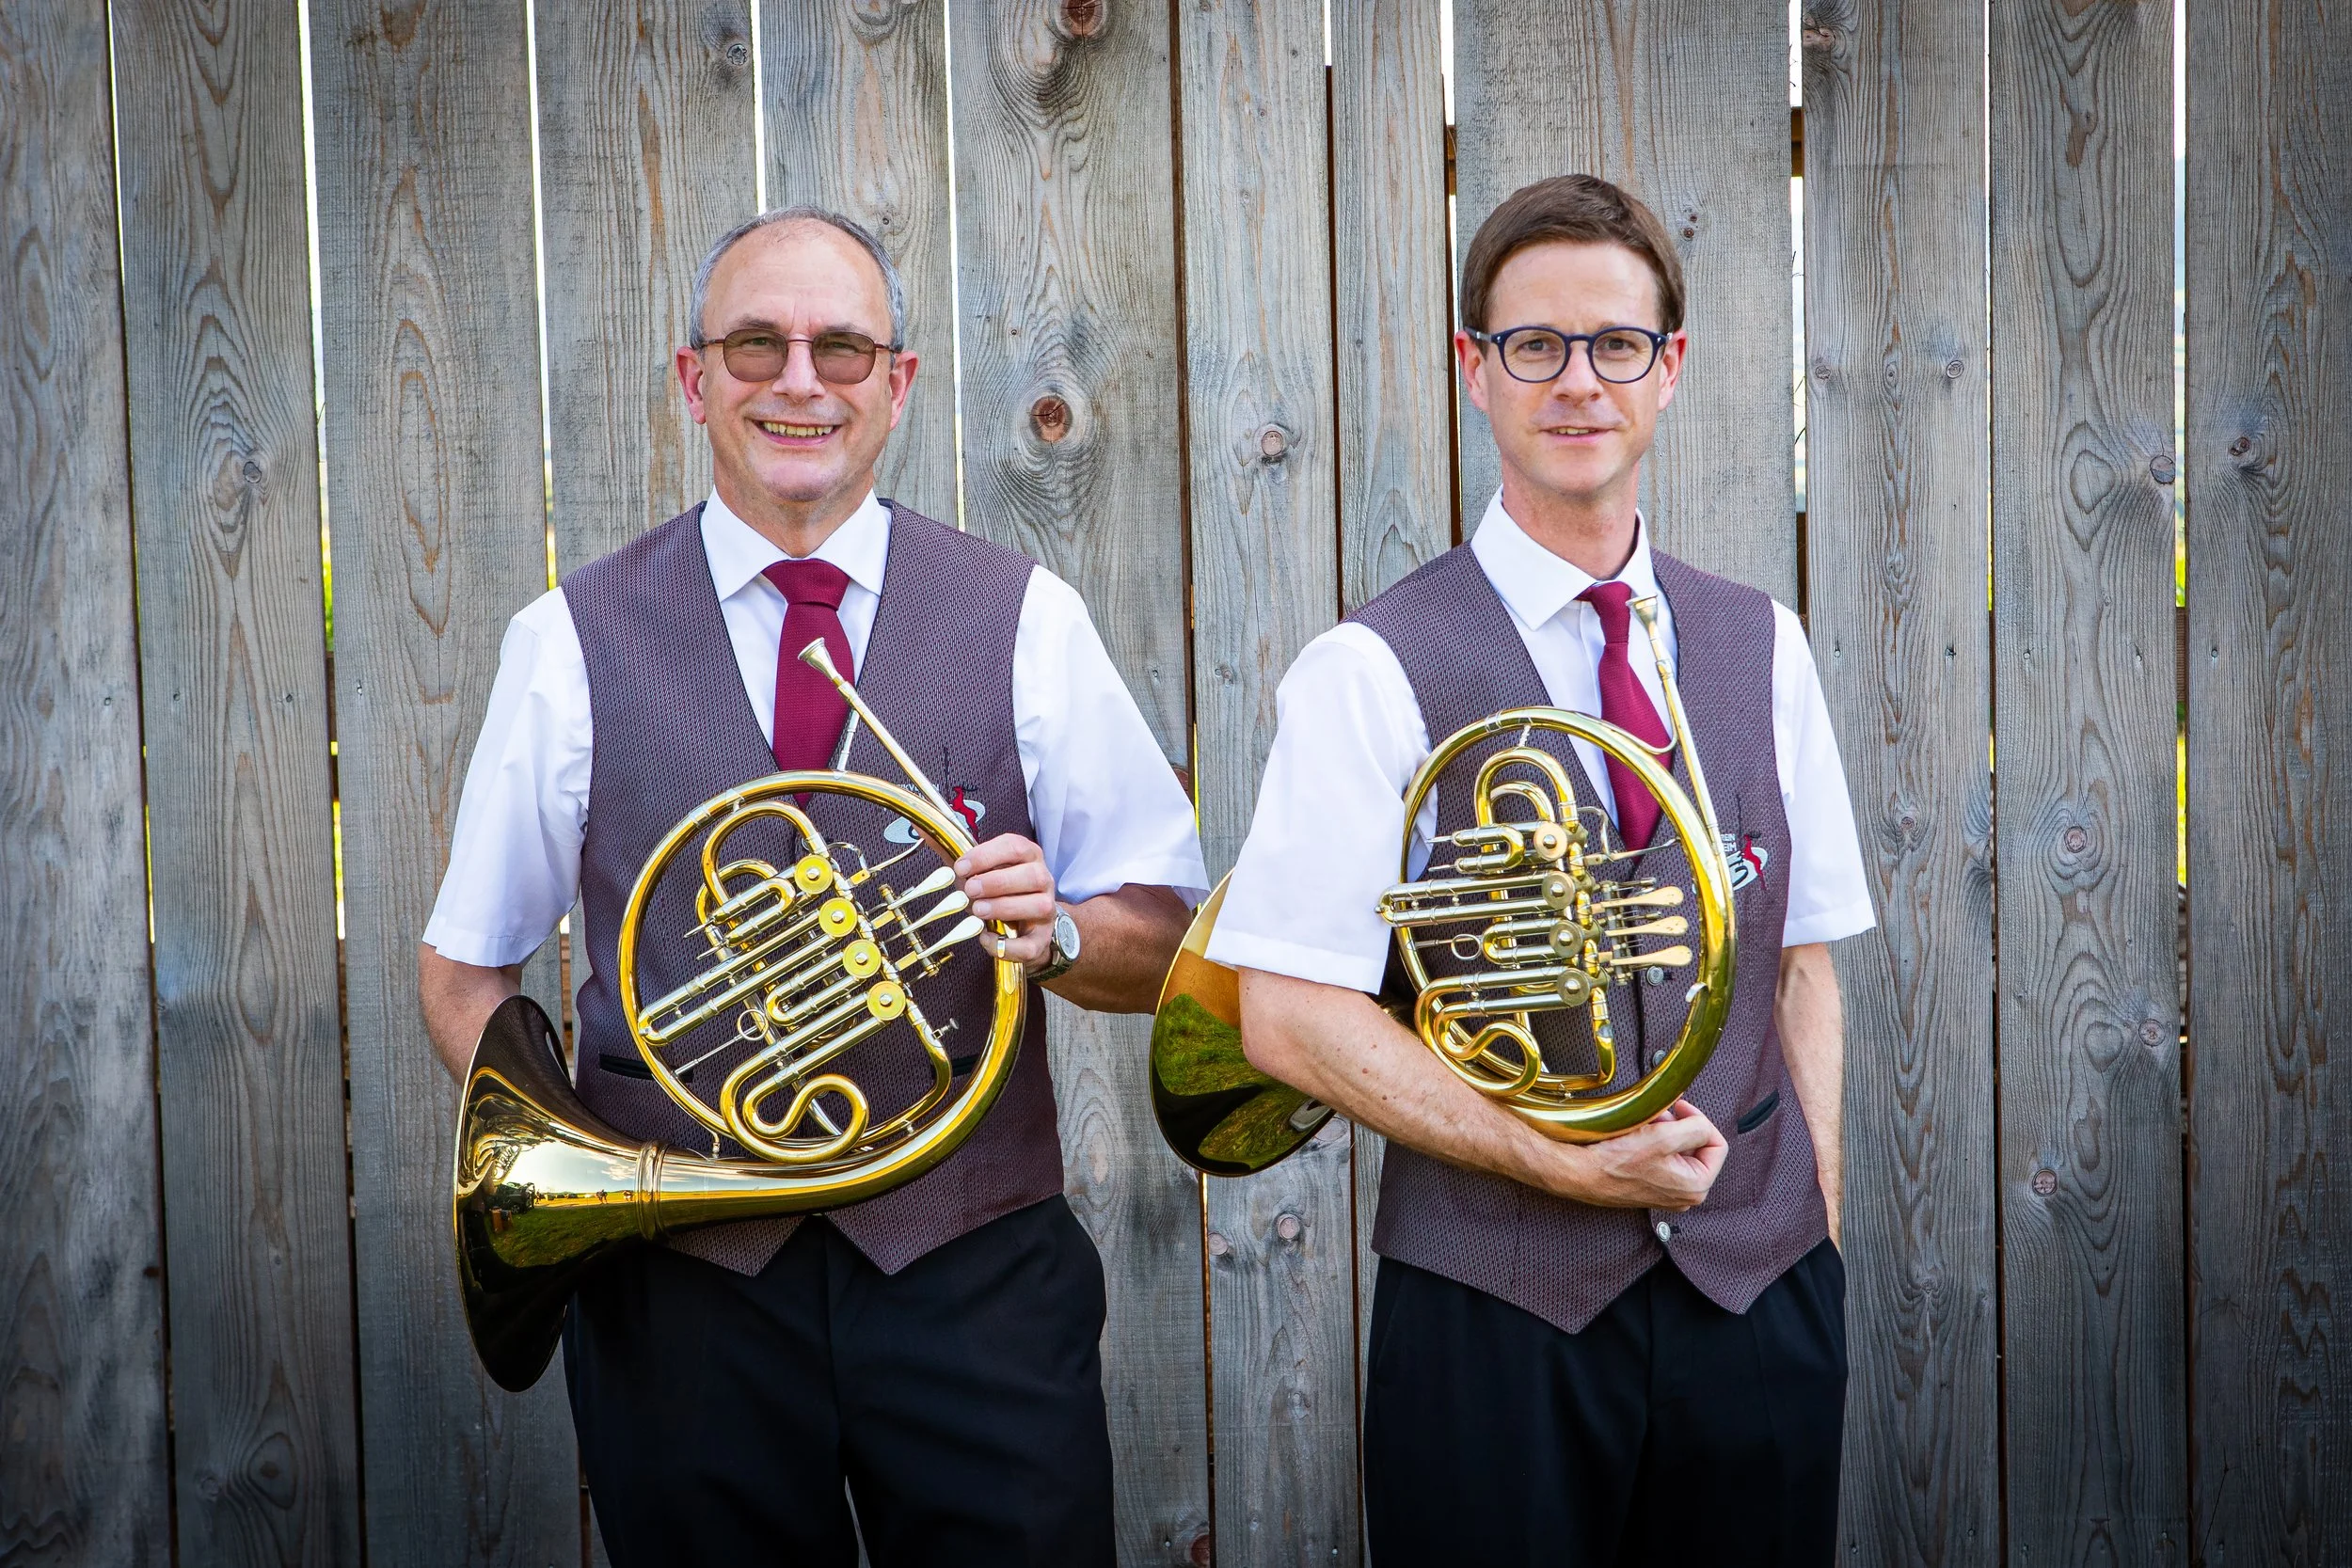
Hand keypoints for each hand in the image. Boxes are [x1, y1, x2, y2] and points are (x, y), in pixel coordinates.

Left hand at [953, 834, 1058, 971]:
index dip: (987, 855)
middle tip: (970, 889)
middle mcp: (1042, 880)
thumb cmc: (998, 890)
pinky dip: (1008, 945)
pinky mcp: (1041, 938)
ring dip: (1004, 907)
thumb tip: (921, 827)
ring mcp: (1046, 910)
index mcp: (1028, 856)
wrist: (1023, 923)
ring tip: (978, 910)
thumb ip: (953, 851)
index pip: (1015, 847)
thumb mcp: (977, 869)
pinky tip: (986, 937)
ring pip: (1038, 906)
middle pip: (1032, 876)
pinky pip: (1031, 945)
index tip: (961, 866)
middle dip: (997, 882)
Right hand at [1529, 1099, 1727, 1210]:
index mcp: (1697, 1186)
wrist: (1582, 1174)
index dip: (1699, 1120)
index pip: (1717, 1143)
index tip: (1680, 1109)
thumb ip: (1697, 1127)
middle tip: (1659, 1116)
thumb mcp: (1664, 1137)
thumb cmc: (1617, 1163)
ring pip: (1679, 1150)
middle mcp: (1686, 1194)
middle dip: (1679, 1126)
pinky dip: (1654, 1143)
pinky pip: (1663, 1158)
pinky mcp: (1652, 1186)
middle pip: (1697, 1146)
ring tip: (1646, 1126)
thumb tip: (1702, 1122)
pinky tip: (1639, 1137)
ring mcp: (1668, 1192)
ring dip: (1665, 1132)